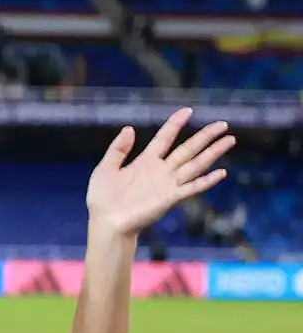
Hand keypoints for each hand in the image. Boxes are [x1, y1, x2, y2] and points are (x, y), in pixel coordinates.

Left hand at [86, 108, 231, 236]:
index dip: (175, 124)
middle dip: (205, 136)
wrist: (106, 222)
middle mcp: (160, 170)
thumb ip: (118, 149)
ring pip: (195, 164)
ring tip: (230, 140)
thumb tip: (129, 128)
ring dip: (212, 153)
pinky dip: (207, 181)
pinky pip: (192, 187)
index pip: (165, 138)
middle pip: (187, 149)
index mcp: (145, 161)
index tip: (188, 110)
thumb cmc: (103, 198)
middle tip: (222, 124)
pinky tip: (221, 172)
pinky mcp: (170, 198)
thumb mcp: (105, 168)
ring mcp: (167, 184)